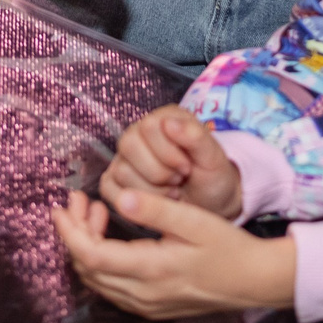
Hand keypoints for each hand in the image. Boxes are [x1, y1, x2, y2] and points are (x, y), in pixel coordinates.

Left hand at [52, 186, 297, 318]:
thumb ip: (155, 209)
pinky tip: (111, 238)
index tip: (63, 205)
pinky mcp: (152, 308)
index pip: (90, 255)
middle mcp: (143, 294)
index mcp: (151, 270)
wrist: (255, 281)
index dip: (69, 231)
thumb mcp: (195, 220)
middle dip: (74, 233)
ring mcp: (146, 305)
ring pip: (96, 281)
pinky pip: (111, 288)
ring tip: (96, 213)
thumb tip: (118, 196)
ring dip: (86, 247)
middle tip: (80, 201)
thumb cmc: (229, 247)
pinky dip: (100, 263)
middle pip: (87, 269)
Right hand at [101, 106, 242, 219]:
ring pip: (121, 170)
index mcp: (163, 118)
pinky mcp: (114, 180)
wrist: (210, 204)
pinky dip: (134, 200)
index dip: (168, 153)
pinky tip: (155, 201)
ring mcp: (124, 157)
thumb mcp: (214, 157)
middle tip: (179, 179)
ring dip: (151, 190)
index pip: (148, 127)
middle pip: (128, 146)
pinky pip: (109, 188)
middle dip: (159, 172)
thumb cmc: (212, 176)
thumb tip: (168, 122)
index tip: (188, 166)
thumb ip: (196, 137)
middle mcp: (138, 133)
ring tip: (172, 190)